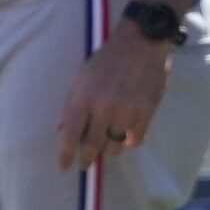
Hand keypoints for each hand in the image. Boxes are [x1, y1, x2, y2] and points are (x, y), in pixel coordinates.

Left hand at [56, 27, 173, 170]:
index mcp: (83, 98)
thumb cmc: (107, 60)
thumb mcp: (82, 77)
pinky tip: (127, 137)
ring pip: (116, 145)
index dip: (66, 154)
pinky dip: (130, 142)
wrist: (141, 44)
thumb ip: (72, 104)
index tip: (64, 166)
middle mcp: (103, 107)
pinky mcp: (146, 112)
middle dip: (87, 159)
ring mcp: (126, 111)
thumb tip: (62, 129)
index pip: (70, 134)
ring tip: (109, 144)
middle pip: (93, 145)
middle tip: (86, 164)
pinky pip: (136, 139)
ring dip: (110, 148)